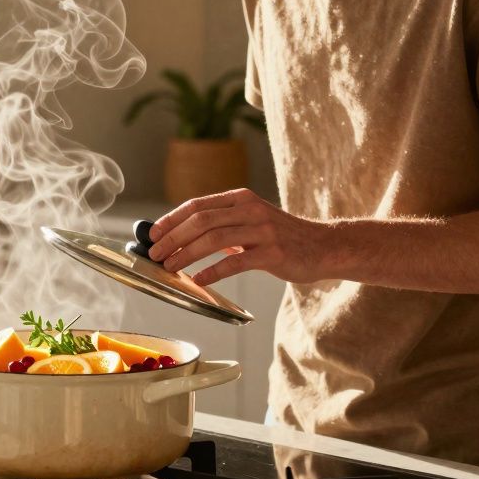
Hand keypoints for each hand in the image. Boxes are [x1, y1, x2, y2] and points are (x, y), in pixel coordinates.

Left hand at [148, 188, 331, 285]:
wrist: (325, 247)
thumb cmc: (283, 237)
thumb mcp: (252, 220)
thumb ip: (223, 224)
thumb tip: (185, 236)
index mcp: (241, 198)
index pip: (197, 205)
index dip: (171, 219)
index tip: (152, 234)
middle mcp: (250, 209)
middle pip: (201, 220)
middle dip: (173, 238)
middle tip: (156, 254)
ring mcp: (262, 230)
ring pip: (214, 239)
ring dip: (187, 253)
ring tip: (170, 267)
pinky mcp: (272, 252)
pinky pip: (236, 261)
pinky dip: (213, 271)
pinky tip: (198, 280)